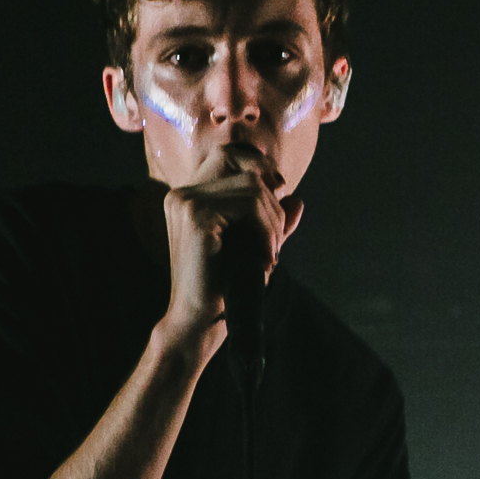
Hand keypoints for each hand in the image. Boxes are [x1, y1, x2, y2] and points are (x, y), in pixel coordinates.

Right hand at [159, 142, 303, 340]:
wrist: (199, 322)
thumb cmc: (224, 288)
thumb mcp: (254, 247)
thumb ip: (271, 222)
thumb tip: (297, 199)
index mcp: (188, 196)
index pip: (231, 156)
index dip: (261, 172)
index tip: (278, 206)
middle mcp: (181, 193)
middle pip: (245, 168)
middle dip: (272, 200)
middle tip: (276, 240)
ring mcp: (185, 201)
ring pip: (252, 186)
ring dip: (273, 221)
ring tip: (270, 255)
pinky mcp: (195, 214)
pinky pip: (249, 204)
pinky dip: (267, 230)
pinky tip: (265, 258)